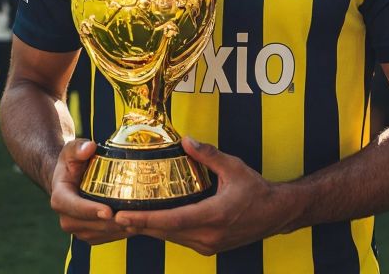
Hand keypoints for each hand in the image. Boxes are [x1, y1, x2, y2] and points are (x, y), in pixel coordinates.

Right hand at [50, 139, 129, 244]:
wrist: (72, 180)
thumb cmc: (73, 163)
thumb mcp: (73, 150)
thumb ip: (79, 148)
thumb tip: (89, 148)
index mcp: (60, 197)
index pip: (72, 206)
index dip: (89, 210)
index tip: (108, 211)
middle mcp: (65, 217)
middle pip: (88, 224)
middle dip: (110, 223)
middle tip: (131, 218)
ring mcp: (76, 228)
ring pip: (98, 234)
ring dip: (117, 230)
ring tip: (137, 222)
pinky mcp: (88, 234)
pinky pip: (104, 238)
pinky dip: (119, 234)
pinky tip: (135, 225)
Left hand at [114, 137, 292, 255]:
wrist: (276, 214)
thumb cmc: (256, 190)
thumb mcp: (234, 167)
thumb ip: (208, 154)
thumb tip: (186, 140)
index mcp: (213, 216)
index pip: (171, 220)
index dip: (145, 219)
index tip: (123, 216)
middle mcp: (208, 235)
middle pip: (165, 232)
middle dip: (138, 225)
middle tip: (112, 216)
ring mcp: (208, 245)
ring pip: (171, 238)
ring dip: (149, 229)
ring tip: (125, 218)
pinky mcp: (209, 247)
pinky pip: (179, 239)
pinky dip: (163, 231)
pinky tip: (151, 221)